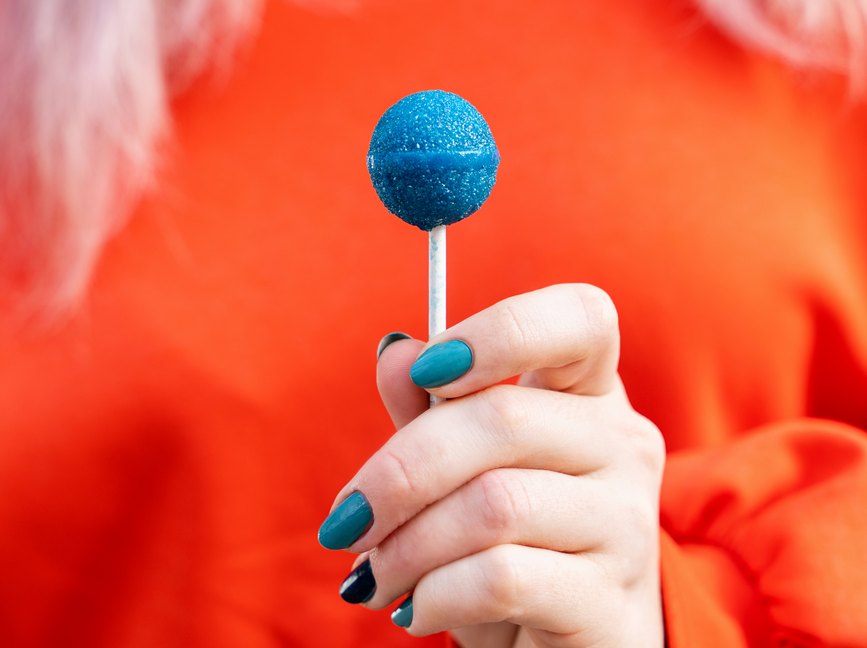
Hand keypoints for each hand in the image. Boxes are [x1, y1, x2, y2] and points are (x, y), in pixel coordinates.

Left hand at [320, 284, 664, 646]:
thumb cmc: (507, 545)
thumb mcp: (462, 473)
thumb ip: (431, 409)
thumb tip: (395, 353)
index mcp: (590, 396)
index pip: (581, 319)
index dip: (503, 329)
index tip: (428, 370)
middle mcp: (623, 445)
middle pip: (504, 419)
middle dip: (400, 473)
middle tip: (347, 520)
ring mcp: (627, 523)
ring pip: (494, 505)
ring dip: (406, 546)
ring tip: (374, 577)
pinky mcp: (611, 600)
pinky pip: (501, 577)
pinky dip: (435, 594)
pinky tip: (416, 609)